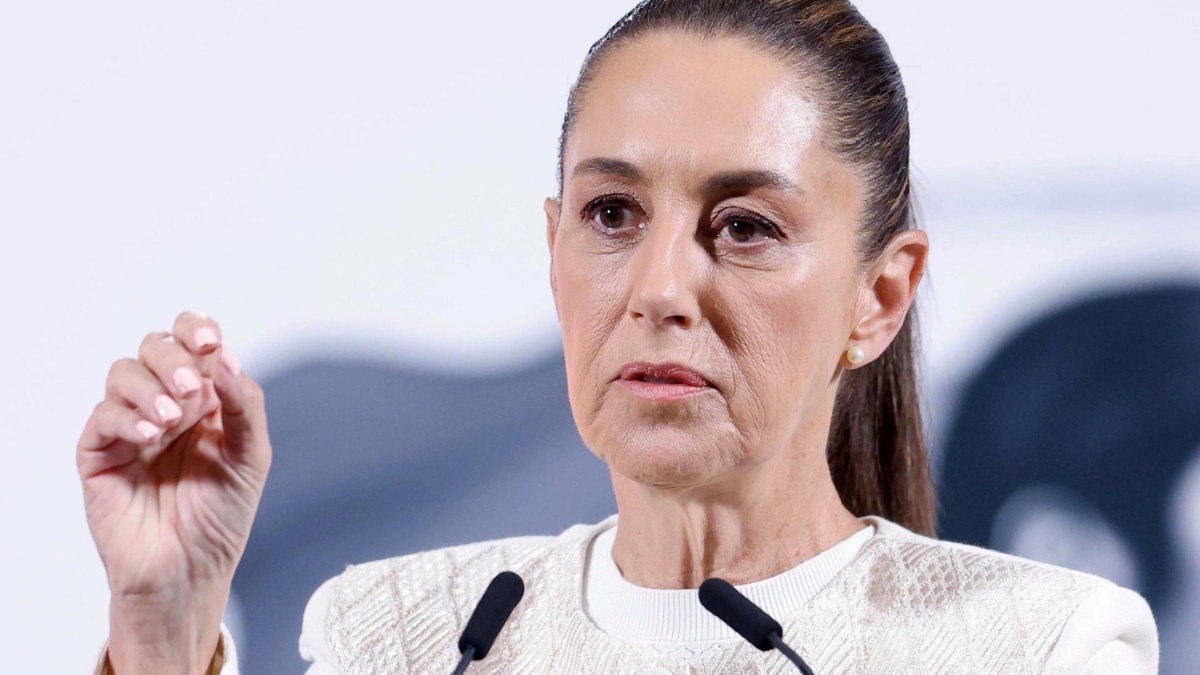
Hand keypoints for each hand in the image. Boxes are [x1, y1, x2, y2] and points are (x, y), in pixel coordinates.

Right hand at [77, 311, 270, 674]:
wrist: (190, 570)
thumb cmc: (221, 516)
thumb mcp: (251, 455)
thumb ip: (244, 404)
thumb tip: (224, 359)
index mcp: (205, 399)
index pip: (192, 343)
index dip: (196, 330)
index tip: (209, 341)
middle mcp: (167, 405)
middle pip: (155, 347)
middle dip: (173, 358)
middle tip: (192, 388)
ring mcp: (131, 427)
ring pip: (124, 374)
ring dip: (150, 386)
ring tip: (172, 420)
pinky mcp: (101, 454)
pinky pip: (102, 416)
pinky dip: (126, 416)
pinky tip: (151, 433)